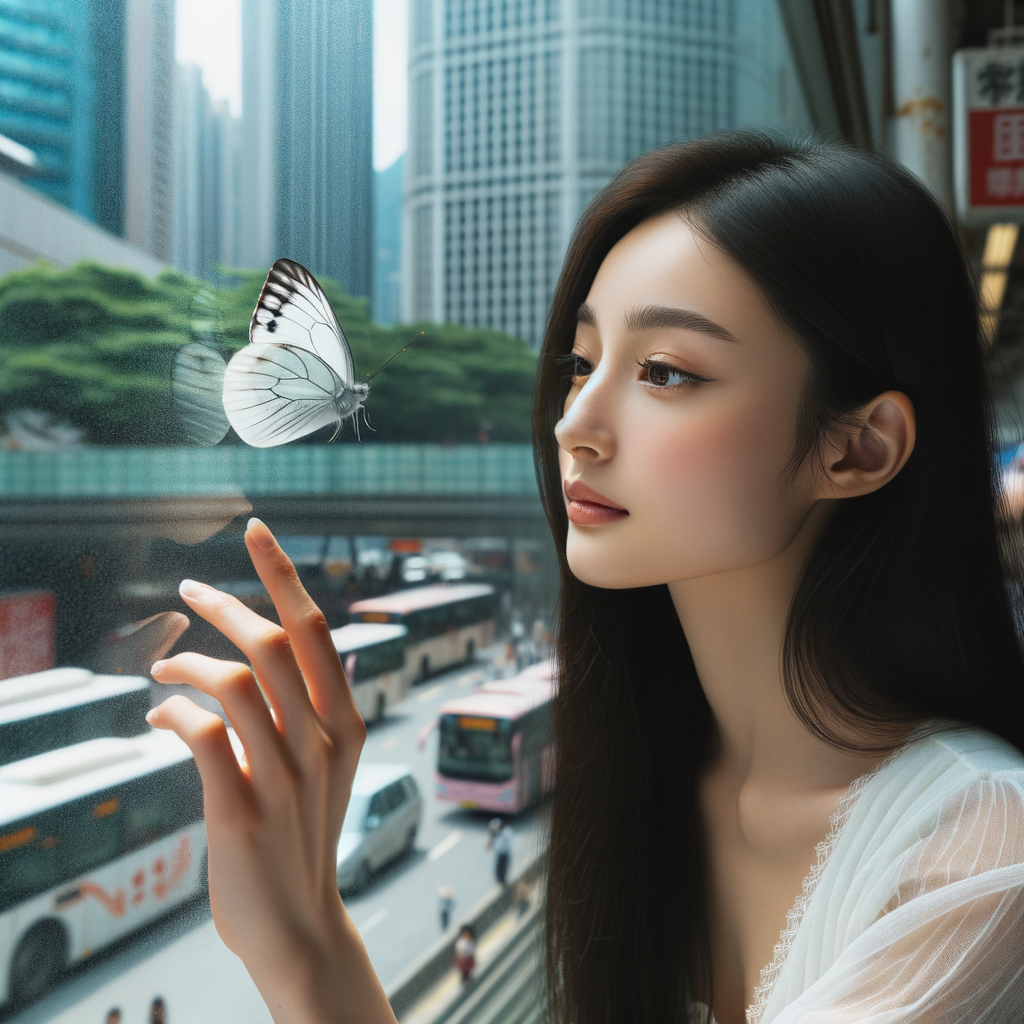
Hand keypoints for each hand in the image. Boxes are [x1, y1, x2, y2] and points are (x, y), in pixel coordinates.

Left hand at [147, 517, 395, 1023]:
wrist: (298, 922)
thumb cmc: (302, 834)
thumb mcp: (324, 765)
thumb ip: (305, 710)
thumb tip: (257, 654)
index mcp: (348, 721)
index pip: (315, 628)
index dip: (282, 573)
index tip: (255, 530)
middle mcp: (323, 740)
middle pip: (271, 643)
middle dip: (225, 605)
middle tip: (189, 590)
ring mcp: (285, 775)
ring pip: (232, 681)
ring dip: (186, 664)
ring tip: (162, 669)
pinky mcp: (241, 808)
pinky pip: (199, 733)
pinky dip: (172, 712)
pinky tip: (159, 715)